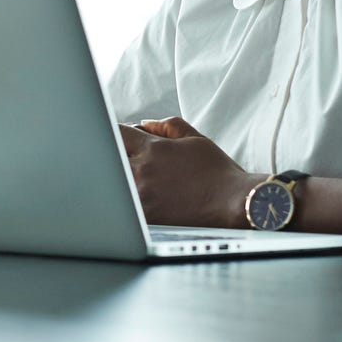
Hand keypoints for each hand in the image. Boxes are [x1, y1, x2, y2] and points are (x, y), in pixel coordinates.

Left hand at [117, 117, 257, 227]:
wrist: (235, 203)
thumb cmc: (218, 170)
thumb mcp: (195, 138)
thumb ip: (166, 126)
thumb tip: (144, 123)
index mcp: (151, 149)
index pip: (114, 133)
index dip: (116, 133)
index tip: (124, 139)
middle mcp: (141, 171)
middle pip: (106, 156)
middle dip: (113, 153)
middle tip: (128, 158)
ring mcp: (141, 196)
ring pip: (112, 182)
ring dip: (118, 177)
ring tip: (138, 179)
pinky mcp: (145, 217)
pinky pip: (123, 206)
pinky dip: (125, 199)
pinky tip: (142, 198)